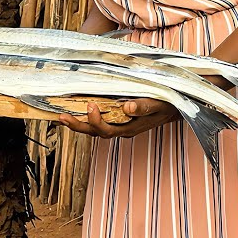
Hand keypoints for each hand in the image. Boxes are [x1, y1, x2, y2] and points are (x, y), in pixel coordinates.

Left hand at [58, 98, 180, 137]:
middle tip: (62, 117)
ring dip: (79, 123)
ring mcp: (119, 126)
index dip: (96, 121)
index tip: (91, 106)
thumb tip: (127, 107)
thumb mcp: (158, 104)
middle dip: (78, 126)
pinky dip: (86, 118)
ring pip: (94, 129)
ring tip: (62, 117)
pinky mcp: (118, 119)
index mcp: (129, 128)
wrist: (175, 108)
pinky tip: (76, 110)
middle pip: (95, 132)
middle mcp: (121, 129)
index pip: (107, 130)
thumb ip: (144, 107)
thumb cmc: (167, 106)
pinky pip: (99, 122)